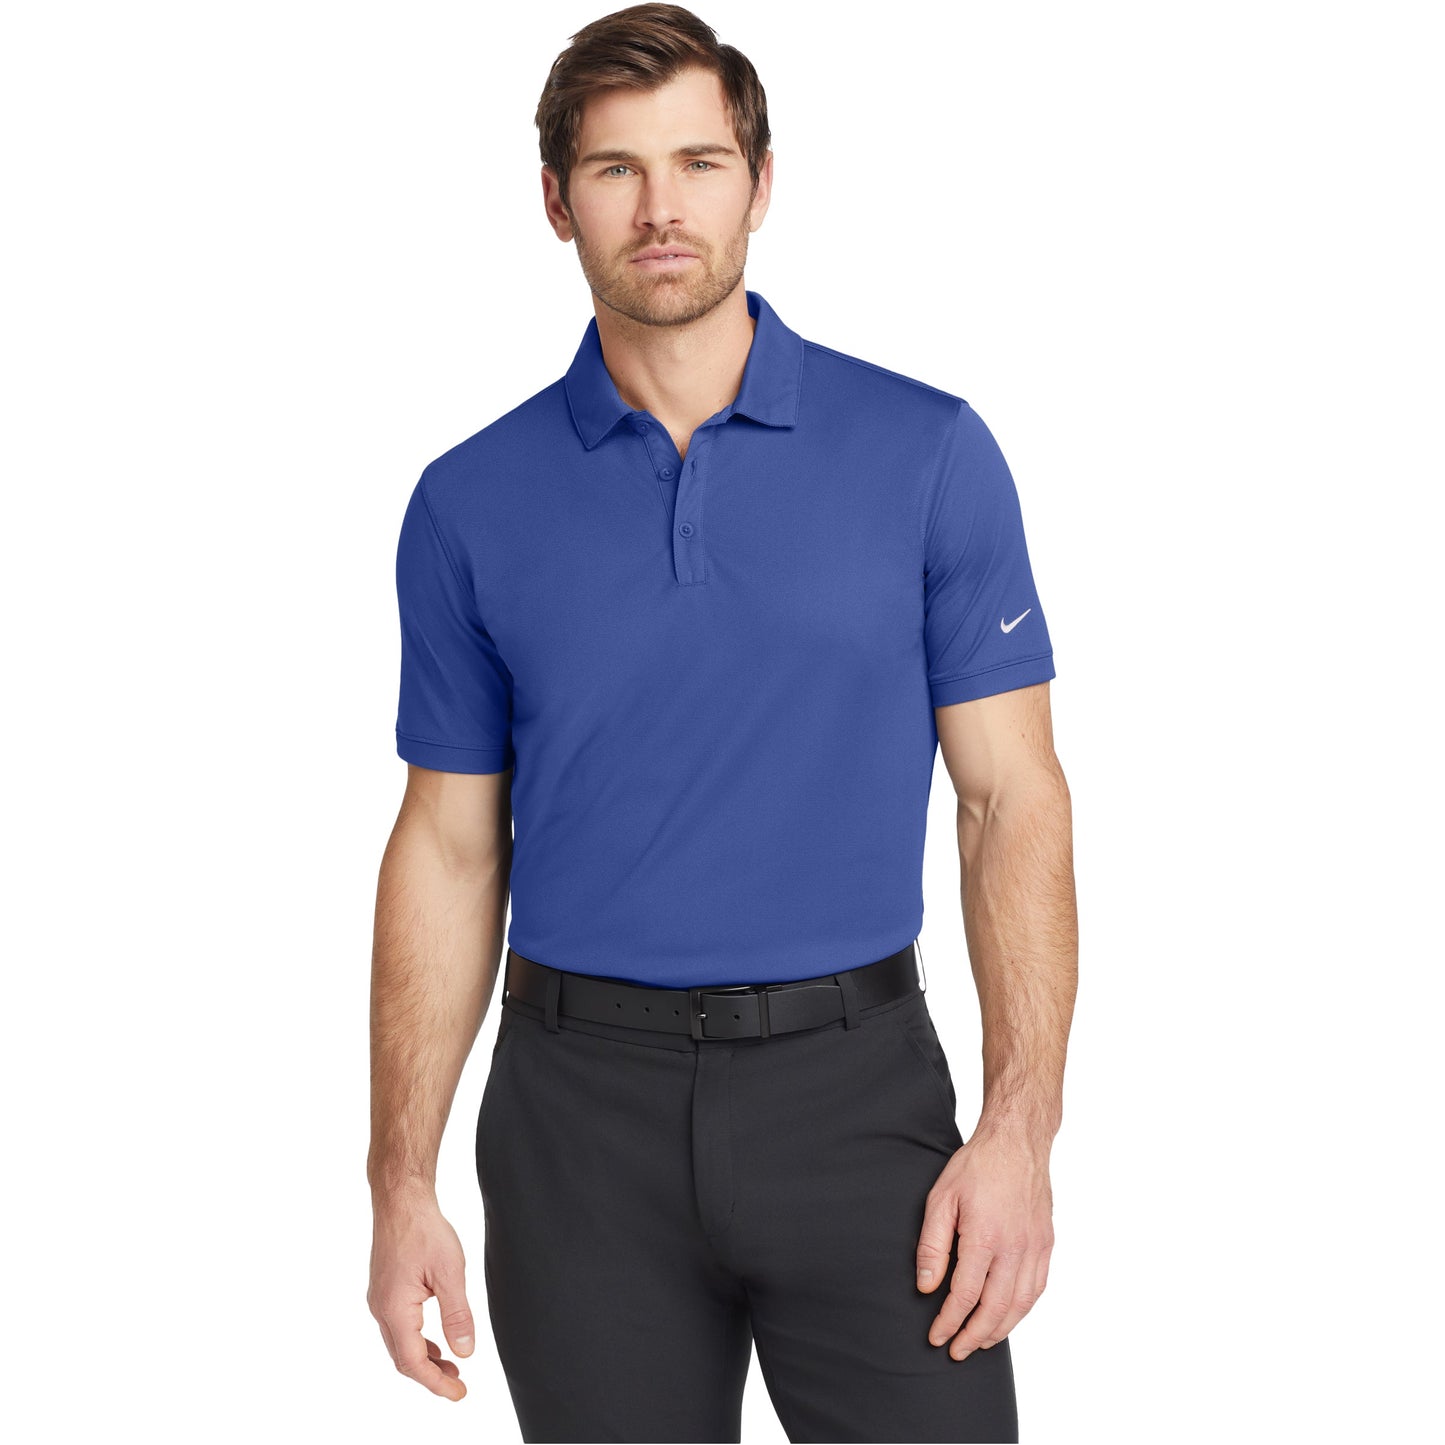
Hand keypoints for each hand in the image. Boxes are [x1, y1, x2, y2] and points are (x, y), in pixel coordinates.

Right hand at [367, 1190, 475, 1399]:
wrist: (401, 1201)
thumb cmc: (424, 1230)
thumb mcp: (450, 1272)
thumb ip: (458, 1315)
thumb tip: (465, 1352)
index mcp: (395, 1310)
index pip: (414, 1362)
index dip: (436, 1383)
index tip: (459, 1393)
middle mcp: (381, 1309)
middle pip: (403, 1358)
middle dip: (430, 1375)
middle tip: (458, 1385)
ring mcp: (379, 1300)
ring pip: (399, 1343)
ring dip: (424, 1359)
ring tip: (451, 1366)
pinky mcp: (384, 1290)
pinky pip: (397, 1327)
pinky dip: (417, 1340)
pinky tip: (435, 1340)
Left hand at [914, 1125, 1053, 1360]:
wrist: (1017, 1142)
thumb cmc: (976, 1167)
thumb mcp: (941, 1199)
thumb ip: (932, 1246)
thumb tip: (926, 1286)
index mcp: (985, 1237)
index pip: (966, 1295)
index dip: (950, 1321)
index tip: (937, 1337)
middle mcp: (1015, 1248)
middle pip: (995, 1308)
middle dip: (974, 1336)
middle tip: (956, 1351)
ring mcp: (1035, 1247)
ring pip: (1021, 1304)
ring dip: (1000, 1329)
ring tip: (980, 1341)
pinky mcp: (1046, 1244)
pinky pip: (1037, 1288)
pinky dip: (1022, 1309)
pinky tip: (1008, 1316)